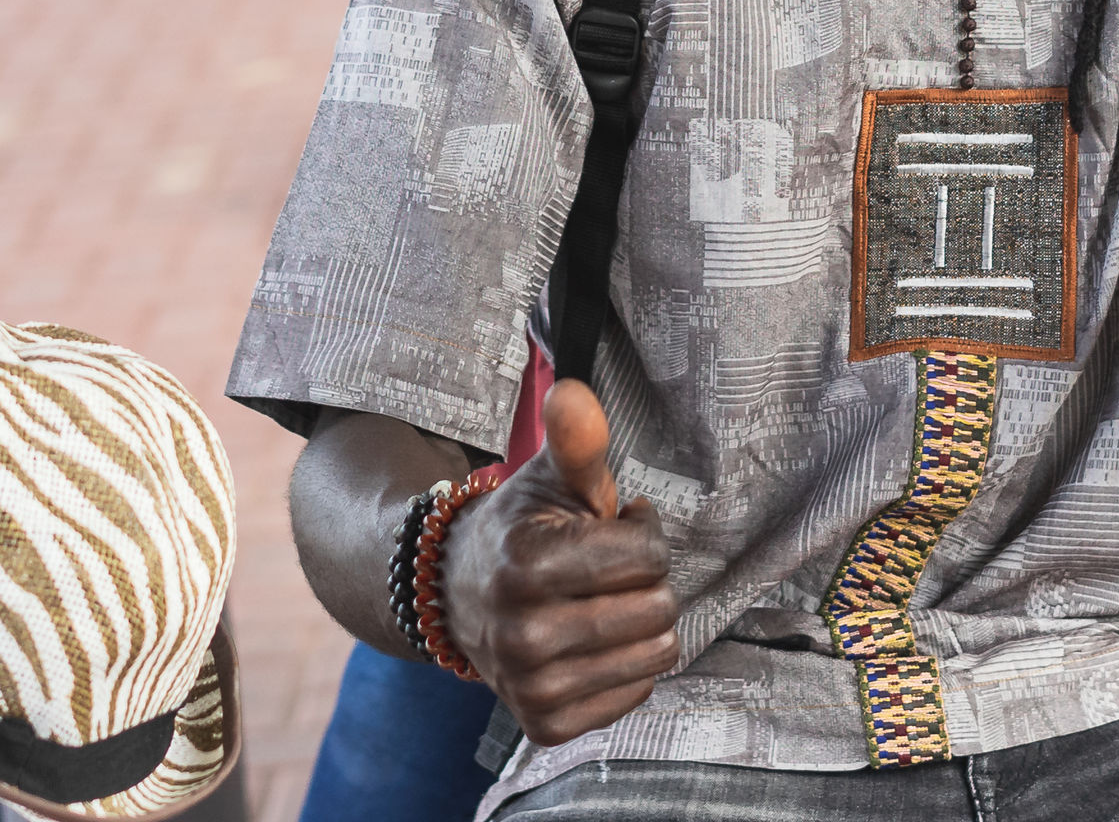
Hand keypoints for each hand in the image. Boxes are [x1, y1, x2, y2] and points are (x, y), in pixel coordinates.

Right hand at [442, 380, 678, 747]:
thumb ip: (576, 440)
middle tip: (608, 570)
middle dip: (646, 580)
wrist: (461, 594)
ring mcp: (529, 686)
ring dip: (643, 623)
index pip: (649, 554)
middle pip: (658, 607)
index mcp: (525, 563)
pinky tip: (592, 642)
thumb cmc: (525, 528)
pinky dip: (627, 666)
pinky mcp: (543, 725)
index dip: (641, 533)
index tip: (610, 527)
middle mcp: (521, 632)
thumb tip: (573, 394)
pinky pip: (637, 695)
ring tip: (603, 602)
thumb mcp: (551, 477)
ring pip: (657, 653)